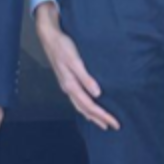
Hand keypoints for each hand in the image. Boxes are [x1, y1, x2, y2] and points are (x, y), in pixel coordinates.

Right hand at [35, 1, 119, 130]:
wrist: (49, 37)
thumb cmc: (62, 46)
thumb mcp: (75, 61)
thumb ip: (85, 78)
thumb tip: (97, 94)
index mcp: (70, 85)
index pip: (89, 106)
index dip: (102, 116)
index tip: (114, 123)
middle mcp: (68, 88)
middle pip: (84, 109)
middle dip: (98, 119)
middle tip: (112, 126)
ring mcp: (66, 85)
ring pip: (79, 106)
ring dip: (91, 115)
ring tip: (101, 122)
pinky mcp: (66, 80)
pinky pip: (76, 100)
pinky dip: (84, 107)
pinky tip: (88, 106)